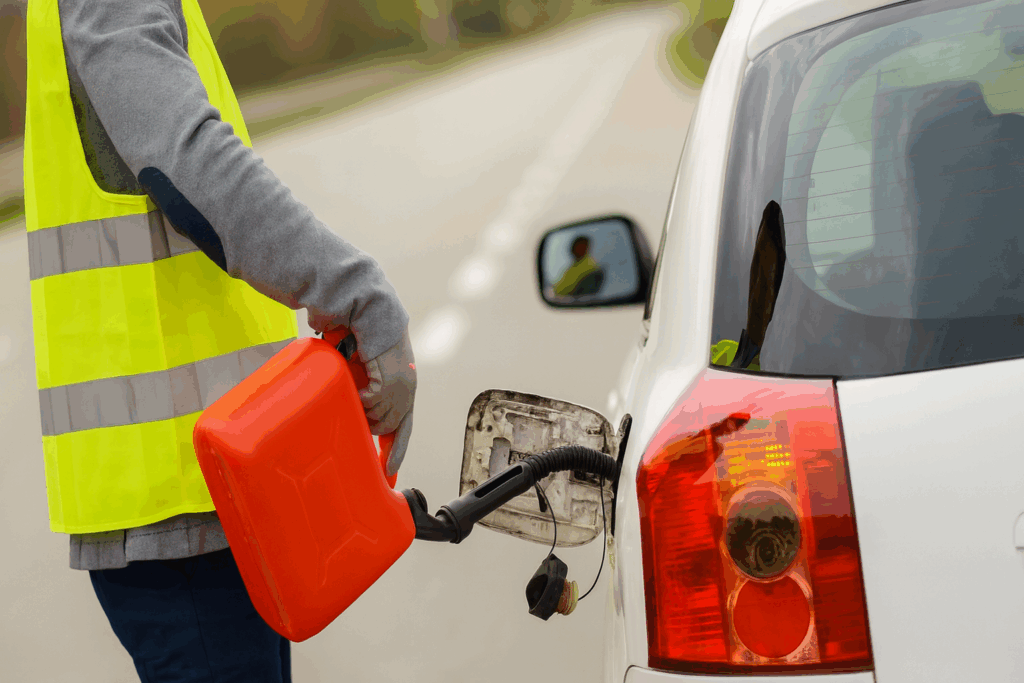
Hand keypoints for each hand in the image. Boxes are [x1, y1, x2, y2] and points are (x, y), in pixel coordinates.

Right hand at [359, 329, 416, 475]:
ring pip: (375, 419)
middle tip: (356, 409)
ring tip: (354, 389)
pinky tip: (355, 384)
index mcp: (406, 390)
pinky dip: (358, 398)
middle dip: (369, 424)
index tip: (389, 471)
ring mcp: (400, 390)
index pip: (404, 427)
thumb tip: (359, 413)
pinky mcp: (388, 385)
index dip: (397, 449)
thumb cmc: (366, 340)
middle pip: (386, 427)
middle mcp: (407, 392)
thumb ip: (370, 391)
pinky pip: (368, 405)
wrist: (372, 316)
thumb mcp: (371, 372)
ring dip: (361, 409)